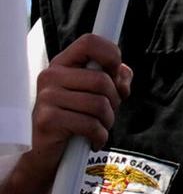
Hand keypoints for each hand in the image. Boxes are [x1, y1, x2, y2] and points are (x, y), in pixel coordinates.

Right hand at [30, 35, 130, 158]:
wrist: (46, 151)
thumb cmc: (74, 118)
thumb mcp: (95, 94)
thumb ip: (114, 79)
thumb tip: (123, 72)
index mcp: (63, 64)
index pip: (89, 42)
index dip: (112, 54)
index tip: (115, 73)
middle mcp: (51, 76)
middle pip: (102, 80)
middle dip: (114, 100)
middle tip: (107, 112)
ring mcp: (47, 97)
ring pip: (99, 104)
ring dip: (108, 121)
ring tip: (98, 127)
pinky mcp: (48, 120)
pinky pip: (90, 125)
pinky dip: (100, 136)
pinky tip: (93, 140)